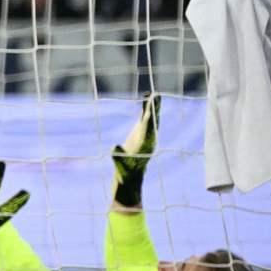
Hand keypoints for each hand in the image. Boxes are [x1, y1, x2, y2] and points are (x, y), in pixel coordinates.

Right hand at [112, 93, 159, 208]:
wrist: (130, 176)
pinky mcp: (141, 133)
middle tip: (156, 96)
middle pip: (153, 120)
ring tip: (154, 94)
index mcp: (146, 144)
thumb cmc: (125, 172)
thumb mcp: (121, 165)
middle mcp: (149, 138)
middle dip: (154, 109)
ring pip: (150, 118)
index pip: (148, 128)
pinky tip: (147, 100)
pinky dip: (146, 110)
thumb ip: (118, 156)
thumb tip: (114, 147)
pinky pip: (144, 119)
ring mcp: (146, 135)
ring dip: (152, 106)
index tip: (151, 109)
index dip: (149, 117)